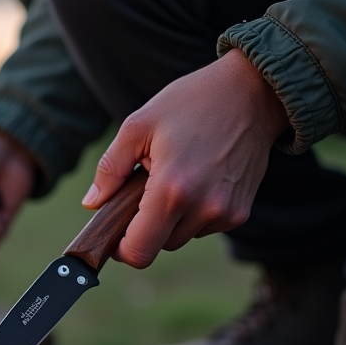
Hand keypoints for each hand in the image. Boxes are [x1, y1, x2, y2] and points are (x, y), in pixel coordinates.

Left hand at [82, 48, 289, 267]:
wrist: (252, 93)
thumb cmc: (192, 103)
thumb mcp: (138, 126)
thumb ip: (111, 170)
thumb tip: (92, 203)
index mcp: (172, 190)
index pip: (139, 252)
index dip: (120, 248)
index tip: (115, 231)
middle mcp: (203, 209)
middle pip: (159, 246)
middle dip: (144, 225)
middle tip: (145, 187)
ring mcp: (225, 214)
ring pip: (181, 237)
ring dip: (170, 218)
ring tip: (174, 176)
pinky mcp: (240, 212)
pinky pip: (203, 227)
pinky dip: (192, 212)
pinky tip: (196, 179)